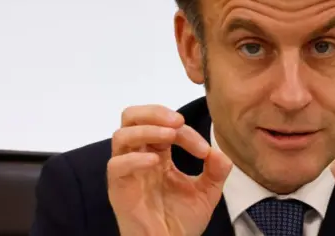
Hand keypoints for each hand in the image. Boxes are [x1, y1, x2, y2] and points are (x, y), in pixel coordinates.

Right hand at [107, 105, 231, 235]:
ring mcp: (127, 172)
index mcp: (158, 153)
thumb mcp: (207, 192)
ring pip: (121, 135)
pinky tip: (155, 162)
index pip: (164, 126)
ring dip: (147, 130)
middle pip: (131, 117)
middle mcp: (139, 157)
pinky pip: (116, 166)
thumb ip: (216, 170)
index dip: (185, 130)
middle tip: (177, 121)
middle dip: (154, 112)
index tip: (205, 149)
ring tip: (170, 136)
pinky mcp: (119, 190)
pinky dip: (134, 158)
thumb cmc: (181, 221)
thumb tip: (219, 152)